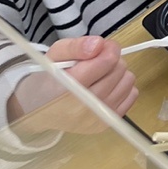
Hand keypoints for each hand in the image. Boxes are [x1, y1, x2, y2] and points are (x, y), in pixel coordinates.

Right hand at [7, 37, 136, 136]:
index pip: (106, 62)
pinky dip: (122, 87)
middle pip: (119, 70)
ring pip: (128, 81)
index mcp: (66, 88)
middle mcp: (83, 107)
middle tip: (96, 62)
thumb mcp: (54, 55)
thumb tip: (99, 44)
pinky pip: (132, 95)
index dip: (108, 48)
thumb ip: (76, 46)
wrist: (35, 109)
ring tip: (100, 75)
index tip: (101, 47)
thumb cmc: (46, 79)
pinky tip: (106, 87)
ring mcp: (96, 118)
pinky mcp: (105, 124)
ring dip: (118, 73)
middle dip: (111, 60)